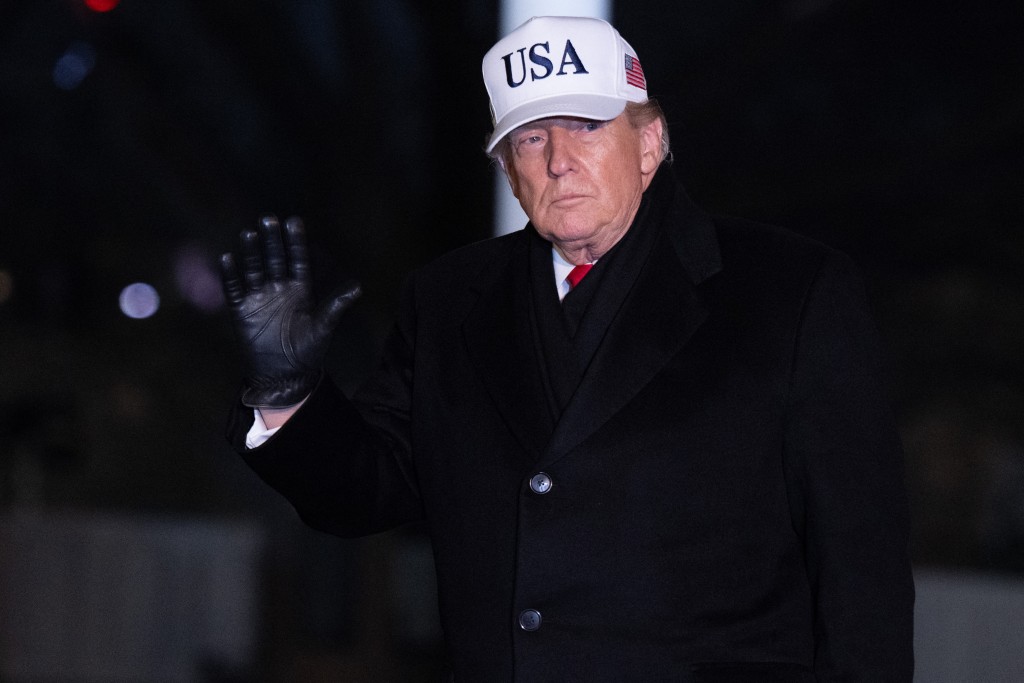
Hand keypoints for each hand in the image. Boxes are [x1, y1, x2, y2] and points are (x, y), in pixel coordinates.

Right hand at [220, 215, 360, 407]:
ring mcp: (259, 298)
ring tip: (249, 233)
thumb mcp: (323, 327)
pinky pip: (235, 289)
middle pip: (274, 259)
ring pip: (254, 269)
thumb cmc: (308, 350)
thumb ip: (336, 305)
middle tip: (269, 219)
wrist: (284, 375)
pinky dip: (230, 275)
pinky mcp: (242, 310)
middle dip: (272, 240)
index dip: (296, 242)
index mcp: (300, 289)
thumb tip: (358, 287)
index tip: (294, 221)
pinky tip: (227, 258)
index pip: (298, 260)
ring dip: (251, 252)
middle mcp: (279, 289)